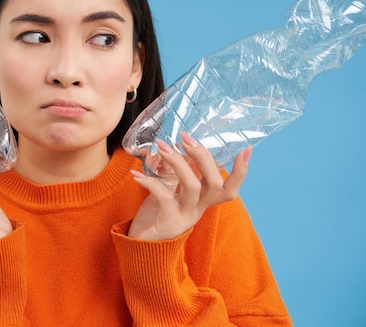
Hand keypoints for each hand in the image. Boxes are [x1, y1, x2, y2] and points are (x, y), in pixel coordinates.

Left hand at [128, 132, 251, 240]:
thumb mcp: (167, 189)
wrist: (140, 247)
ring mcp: (186, 217)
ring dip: (178, 163)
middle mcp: (199, 209)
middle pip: (214, 182)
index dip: (240, 171)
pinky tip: (137, 175)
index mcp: (203, 201)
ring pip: (192, 186)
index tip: (247, 149)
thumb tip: (173, 147)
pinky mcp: (169, 223)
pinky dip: (151, 183)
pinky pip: (165, 198)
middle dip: (203, 156)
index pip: (229, 188)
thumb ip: (173, 173)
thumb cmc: (155, 216)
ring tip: (163, 147)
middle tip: (185, 137)